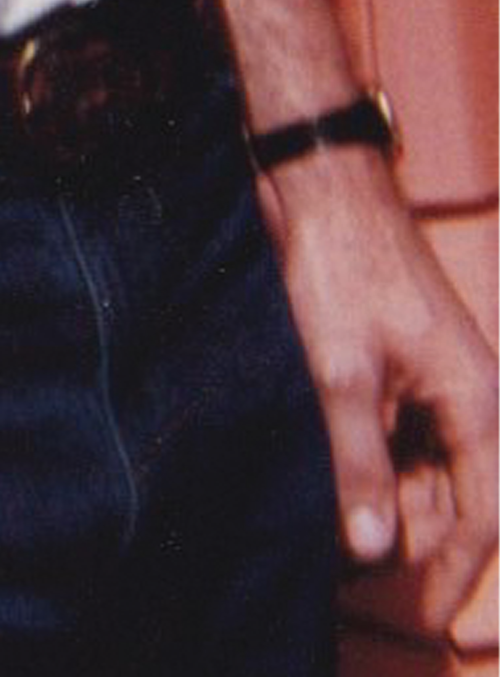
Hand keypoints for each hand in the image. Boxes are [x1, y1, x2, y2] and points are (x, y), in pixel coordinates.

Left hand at [267, 149, 497, 624]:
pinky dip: (375, 470)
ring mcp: (438, 383)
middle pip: (457, 502)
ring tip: (336, 539)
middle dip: (413, 543)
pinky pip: (403, 442)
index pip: (484, 518)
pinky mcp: (403, 370)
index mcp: (480, 402)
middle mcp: (472, 398)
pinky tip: (335, 488)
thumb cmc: (338, 267)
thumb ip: (359, 465)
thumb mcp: (341, 373)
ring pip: (427, 475)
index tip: (419, 619)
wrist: (319, 182)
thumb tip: (373, 552)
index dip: (452, 574)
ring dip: (390, 509)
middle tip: (353, 575)